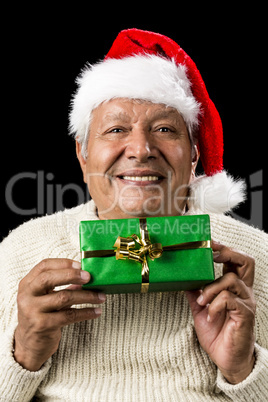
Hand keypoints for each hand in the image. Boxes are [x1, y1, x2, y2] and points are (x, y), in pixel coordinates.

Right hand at [14, 258, 105, 370]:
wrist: (30, 345)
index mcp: (27, 284)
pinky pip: (69, 315)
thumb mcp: (47, 297)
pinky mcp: (42, 326)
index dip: (63, 263)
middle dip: (72, 275)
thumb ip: (62, 285)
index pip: (44, 266)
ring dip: (86, 296)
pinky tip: (96, 311)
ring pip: (63, 297)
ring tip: (101, 297)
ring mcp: (32, 311)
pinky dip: (86, 312)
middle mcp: (26, 296)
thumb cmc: (42, 316)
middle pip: (48, 278)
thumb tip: (86, 276)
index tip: (80, 264)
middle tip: (89, 277)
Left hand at [185, 241, 255, 383]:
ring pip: (231, 279)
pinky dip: (214, 304)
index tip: (208, 243)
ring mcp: (246, 302)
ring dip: (211, 288)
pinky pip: (229, 299)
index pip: (236, 260)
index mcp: (234, 287)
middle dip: (228, 253)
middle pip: (246, 261)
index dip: (224, 249)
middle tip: (212, 256)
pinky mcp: (245, 314)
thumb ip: (195, 291)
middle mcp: (244, 292)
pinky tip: (209, 314)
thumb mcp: (200, 308)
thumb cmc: (216, 333)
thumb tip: (183, 277)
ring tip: (201, 301)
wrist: (225, 359)